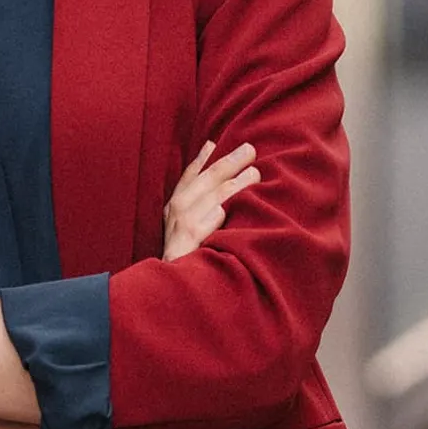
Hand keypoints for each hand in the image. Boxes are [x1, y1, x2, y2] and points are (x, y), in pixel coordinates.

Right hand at [162, 140, 259, 259]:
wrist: (173, 286)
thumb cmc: (187, 255)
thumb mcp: (187, 226)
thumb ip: (201, 204)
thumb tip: (222, 185)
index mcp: (176, 205)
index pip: (189, 176)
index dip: (202, 158)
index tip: (214, 142)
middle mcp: (177, 210)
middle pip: (207, 179)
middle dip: (229, 162)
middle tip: (249, 149)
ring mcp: (182, 225)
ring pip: (213, 197)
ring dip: (235, 184)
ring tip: (255, 174)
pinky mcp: (189, 241)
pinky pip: (206, 222)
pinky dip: (217, 214)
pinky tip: (230, 206)